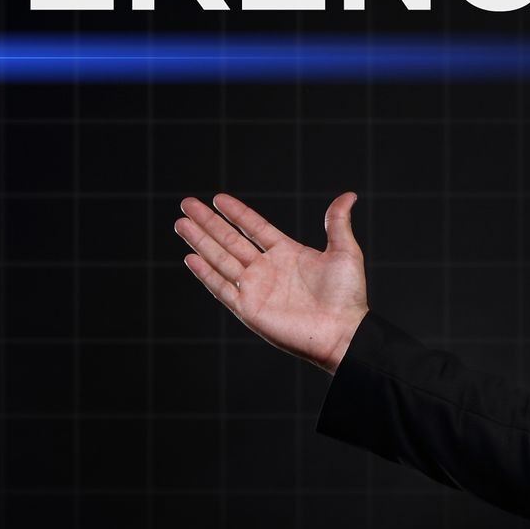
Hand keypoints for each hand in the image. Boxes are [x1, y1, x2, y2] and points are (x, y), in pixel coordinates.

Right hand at [174, 191, 368, 373]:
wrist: (343, 333)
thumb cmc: (347, 296)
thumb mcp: (345, 252)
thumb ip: (338, 223)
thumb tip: (349, 196)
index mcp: (286, 253)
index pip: (254, 228)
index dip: (236, 213)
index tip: (217, 198)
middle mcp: (267, 269)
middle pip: (230, 240)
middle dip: (208, 222)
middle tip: (187, 203)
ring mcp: (256, 288)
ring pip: (220, 259)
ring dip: (200, 241)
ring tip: (181, 223)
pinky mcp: (248, 308)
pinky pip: (222, 288)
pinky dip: (206, 273)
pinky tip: (191, 257)